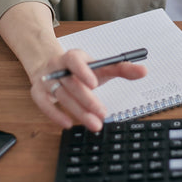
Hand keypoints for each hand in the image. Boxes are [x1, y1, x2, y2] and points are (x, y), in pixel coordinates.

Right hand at [30, 49, 146, 131]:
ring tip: (94, 124)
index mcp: (72, 57)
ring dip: (78, 111)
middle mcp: (57, 67)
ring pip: (61, 96)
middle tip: (102, 113)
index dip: (83, 71)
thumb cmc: (81, 69)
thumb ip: (122, 68)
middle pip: (71, 84)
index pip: (75, 60)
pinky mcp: (37, 92)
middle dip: (87, 100)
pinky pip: (44, 104)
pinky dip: (55, 114)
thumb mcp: (101, 67)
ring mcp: (46, 79)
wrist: (51, 66)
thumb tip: (144, 70)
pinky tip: (68, 124)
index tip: (95, 84)